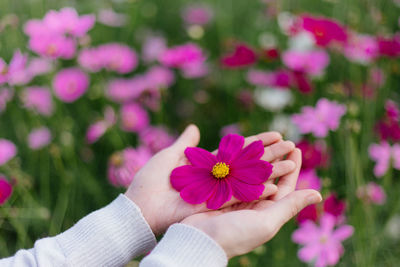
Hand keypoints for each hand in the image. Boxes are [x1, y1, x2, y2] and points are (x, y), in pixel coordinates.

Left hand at [125, 124, 296, 233]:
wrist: (140, 208)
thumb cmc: (150, 182)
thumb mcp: (169, 156)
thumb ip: (185, 143)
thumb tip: (194, 127)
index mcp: (207, 166)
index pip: (238, 151)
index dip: (257, 142)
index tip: (276, 133)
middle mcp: (216, 178)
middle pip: (249, 164)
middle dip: (270, 154)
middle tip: (292, 145)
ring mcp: (218, 193)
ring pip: (250, 180)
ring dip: (271, 172)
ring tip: (293, 163)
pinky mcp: (216, 205)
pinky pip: (241, 198)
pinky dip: (258, 192)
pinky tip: (277, 186)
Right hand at [181, 149, 322, 257]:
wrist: (199, 240)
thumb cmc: (235, 235)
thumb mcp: (267, 221)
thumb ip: (290, 206)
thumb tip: (318, 194)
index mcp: (266, 212)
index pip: (284, 186)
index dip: (291, 168)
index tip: (295, 149)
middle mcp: (252, 203)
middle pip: (268, 176)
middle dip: (277, 157)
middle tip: (283, 139)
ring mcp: (235, 196)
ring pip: (251, 171)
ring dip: (260, 155)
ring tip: (266, 139)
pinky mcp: (218, 191)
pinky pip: (233, 172)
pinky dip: (238, 159)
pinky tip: (242, 147)